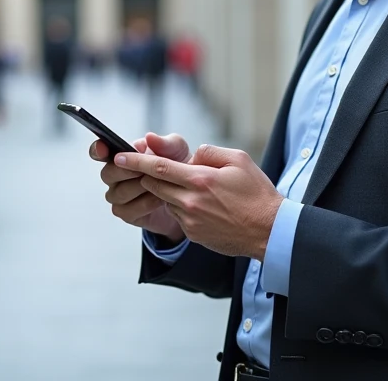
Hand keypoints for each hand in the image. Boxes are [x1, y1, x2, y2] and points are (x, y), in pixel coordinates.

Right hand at [92, 132, 190, 241]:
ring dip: (140, 187)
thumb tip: (150, 137)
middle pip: (108, 173)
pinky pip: (129, 209)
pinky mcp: (127, 214)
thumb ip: (164, 143)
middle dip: (128, 171)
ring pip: (119, 193)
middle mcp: (115, 176)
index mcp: (122, 155)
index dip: (97, 150)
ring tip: (160, 184)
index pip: (99, 152)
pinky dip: (146, 203)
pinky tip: (160, 198)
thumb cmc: (177, 166)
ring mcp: (118, 195)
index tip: (103, 148)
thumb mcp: (177, 150)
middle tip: (145, 170)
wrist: (186, 192)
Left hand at [116, 144, 283, 260]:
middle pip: (154, 184)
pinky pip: (178, 215)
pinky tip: (204, 206)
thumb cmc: (256, 193)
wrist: (269, 231)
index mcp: (199, 179)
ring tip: (191, 187)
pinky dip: (182, 206)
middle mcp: (190, 201)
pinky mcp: (193, 234)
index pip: (157, 167)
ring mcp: (190, 220)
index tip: (119, 156)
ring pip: (165, 200)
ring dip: (169, 191)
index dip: (135, 161)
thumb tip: (191, 155)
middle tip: (151, 167)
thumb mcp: (239, 160)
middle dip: (149, 175)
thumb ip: (209, 152)